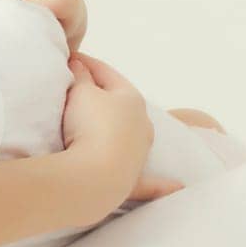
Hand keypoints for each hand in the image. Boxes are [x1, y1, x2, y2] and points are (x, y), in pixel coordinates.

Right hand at [61, 52, 182, 213]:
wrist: (96, 176)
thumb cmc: (89, 126)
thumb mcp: (80, 92)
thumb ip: (80, 76)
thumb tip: (79, 64)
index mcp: (131, 98)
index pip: (106, 73)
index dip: (85, 64)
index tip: (68, 59)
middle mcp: (143, 124)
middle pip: (120, 103)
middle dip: (101, 94)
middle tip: (76, 87)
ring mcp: (141, 153)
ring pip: (130, 135)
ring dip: (118, 127)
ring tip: (97, 125)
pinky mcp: (133, 180)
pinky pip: (147, 179)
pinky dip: (158, 182)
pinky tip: (177, 186)